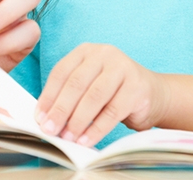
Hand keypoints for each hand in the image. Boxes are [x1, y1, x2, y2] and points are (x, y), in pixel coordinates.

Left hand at [35, 43, 170, 146]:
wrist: (152, 94)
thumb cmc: (112, 92)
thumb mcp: (88, 86)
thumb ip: (68, 96)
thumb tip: (45, 119)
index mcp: (85, 51)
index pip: (61, 73)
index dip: (48, 97)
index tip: (39, 118)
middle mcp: (104, 54)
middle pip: (76, 84)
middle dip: (60, 110)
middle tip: (50, 130)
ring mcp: (122, 68)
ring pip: (94, 97)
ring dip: (78, 121)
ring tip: (68, 138)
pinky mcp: (136, 87)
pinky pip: (112, 111)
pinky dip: (97, 129)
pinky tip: (87, 140)